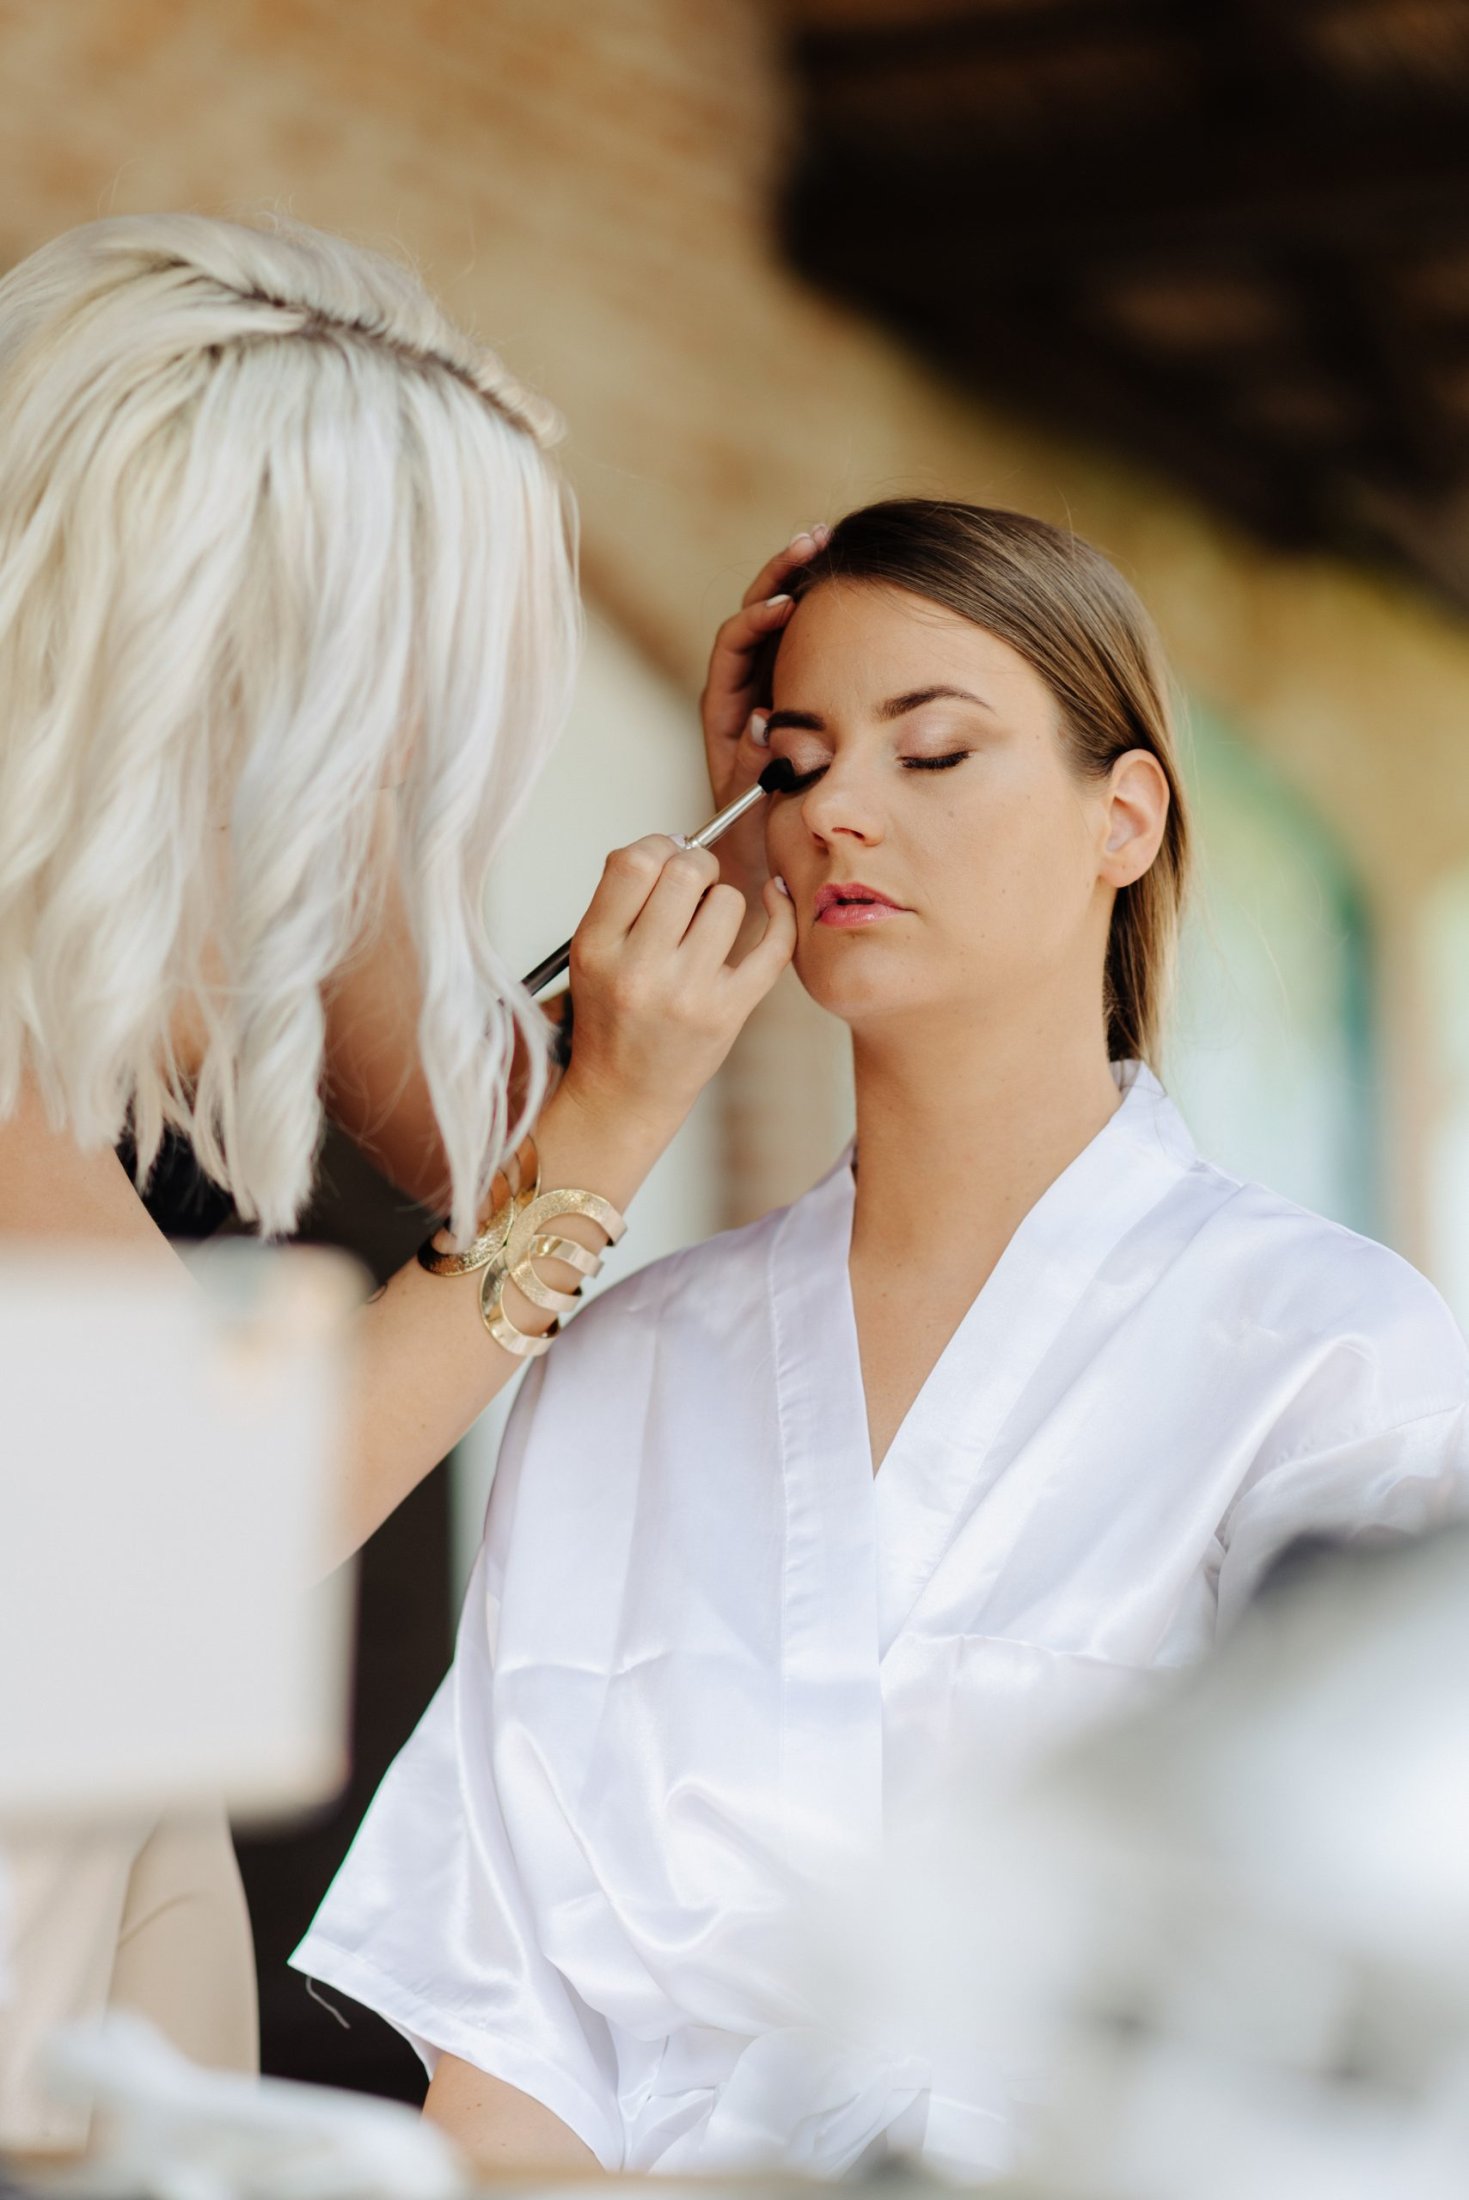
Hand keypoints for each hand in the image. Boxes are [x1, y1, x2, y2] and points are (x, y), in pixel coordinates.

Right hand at [559, 835, 796, 1141]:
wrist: (625, 1092)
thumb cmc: (612, 1020)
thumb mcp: (590, 954)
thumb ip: (622, 898)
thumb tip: (675, 844)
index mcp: (597, 948)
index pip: (632, 863)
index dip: (657, 846)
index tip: (665, 857)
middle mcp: (639, 971)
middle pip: (685, 874)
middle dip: (697, 865)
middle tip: (694, 885)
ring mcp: (687, 994)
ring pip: (729, 901)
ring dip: (724, 900)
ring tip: (708, 924)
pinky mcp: (729, 1012)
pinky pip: (772, 944)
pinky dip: (781, 912)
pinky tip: (774, 898)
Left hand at [700, 526, 828, 890]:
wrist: (764, 866)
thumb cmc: (753, 843)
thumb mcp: (750, 806)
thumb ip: (753, 766)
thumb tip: (762, 720)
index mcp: (723, 711)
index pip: (734, 646)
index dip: (757, 621)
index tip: (786, 603)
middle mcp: (742, 690)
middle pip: (755, 614)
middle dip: (782, 573)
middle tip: (816, 539)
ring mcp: (770, 686)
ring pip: (782, 621)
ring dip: (802, 580)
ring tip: (827, 542)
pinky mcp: (796, 691)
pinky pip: (806, 642)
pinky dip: (823, 612)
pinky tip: (850, 586)